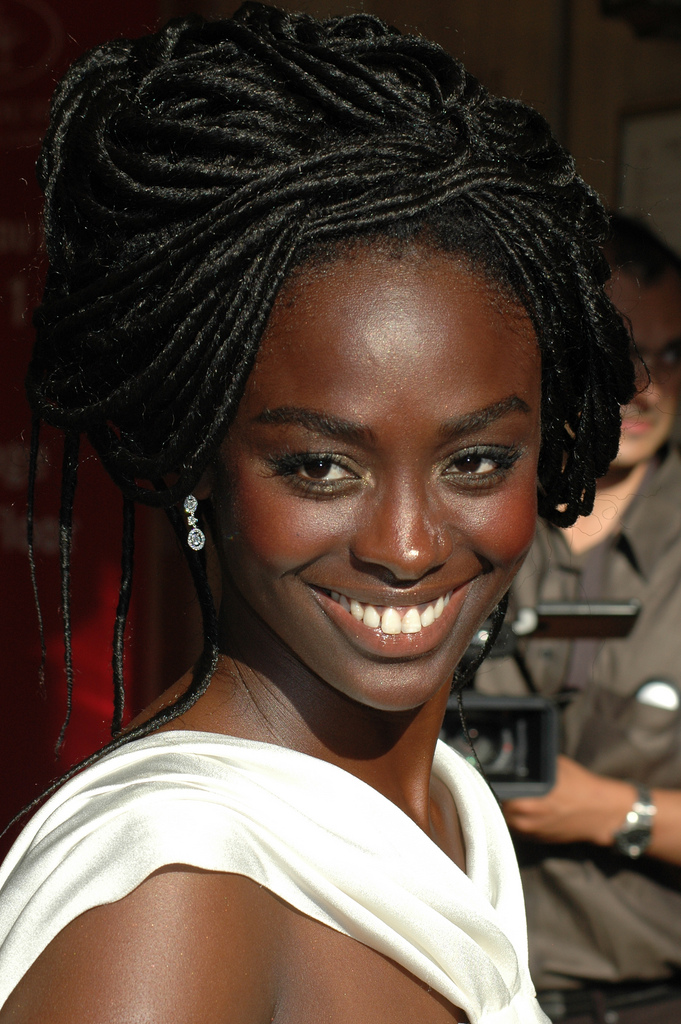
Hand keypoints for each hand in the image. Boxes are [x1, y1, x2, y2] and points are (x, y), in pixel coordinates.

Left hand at [502, 756, 636, 846]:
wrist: (601, 812)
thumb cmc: (579, 784)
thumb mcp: (555, 766)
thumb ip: (531, 764)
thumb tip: (511, 756)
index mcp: (528, 797)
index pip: (495, 790)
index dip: (490, 781)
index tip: (489, 773)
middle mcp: (526, 817)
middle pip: (495, 805)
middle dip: (496, 793)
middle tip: (499, 782)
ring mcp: (530, 831)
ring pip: (504, 818)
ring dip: (504, 807)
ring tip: (511, 794)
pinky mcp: (536, 839)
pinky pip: (516, 828)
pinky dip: (515, 818)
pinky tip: (522, 807)